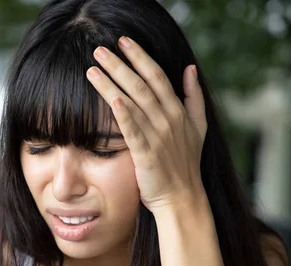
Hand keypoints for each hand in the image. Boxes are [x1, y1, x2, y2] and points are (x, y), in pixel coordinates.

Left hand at [86, 36, 207, 215]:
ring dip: (111, 83)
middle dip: (119, 64)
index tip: (123, 41)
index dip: (140, 57)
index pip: (157, 76)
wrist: (182, 199)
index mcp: (178, 111)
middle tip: (99, 49)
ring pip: (133, 102)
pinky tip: (110, 98)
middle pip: (141, 84)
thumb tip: (190, 68)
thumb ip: (194, 97)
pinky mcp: (146, 154)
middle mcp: (168, 120)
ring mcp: (158, 136)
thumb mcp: (198, 128)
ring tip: (92, 68)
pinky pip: (133, 129)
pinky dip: (122, 113)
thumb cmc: (185, 165)